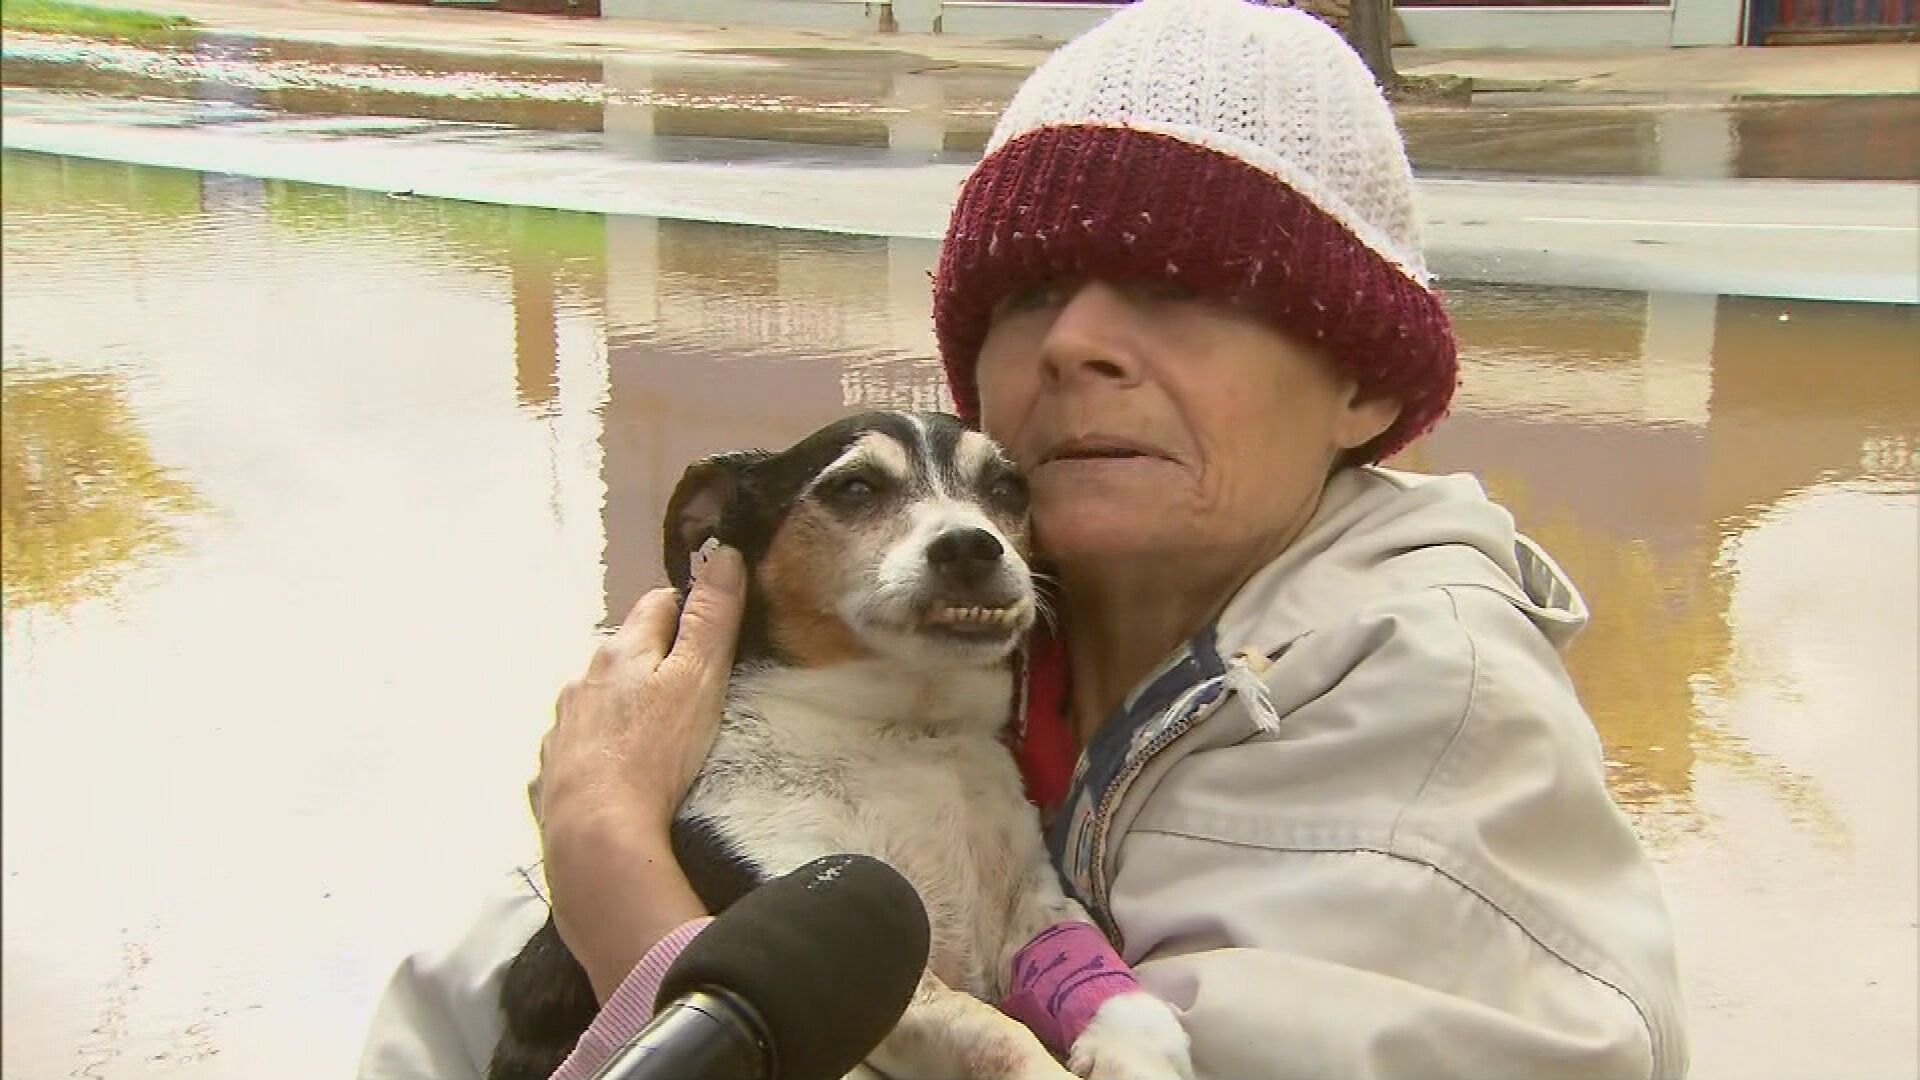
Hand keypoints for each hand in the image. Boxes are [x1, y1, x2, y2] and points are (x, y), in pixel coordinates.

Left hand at [528, 541, 746, 997]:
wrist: (594, 830)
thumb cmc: (656, 750)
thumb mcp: (699, 678)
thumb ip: (712, 617)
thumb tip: (723, 553)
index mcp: (621, 649)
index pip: (659, 603)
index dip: (689, 610)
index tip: (713, 634)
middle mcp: (583, 677)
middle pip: (626, 652)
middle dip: (655, 661)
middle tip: (691, 692)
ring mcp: (561, 724)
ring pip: (600, 698)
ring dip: (624, 705)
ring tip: (655, 738)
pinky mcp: (552, 769)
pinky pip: (581, 745)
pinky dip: (601, 749)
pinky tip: (618, 774)